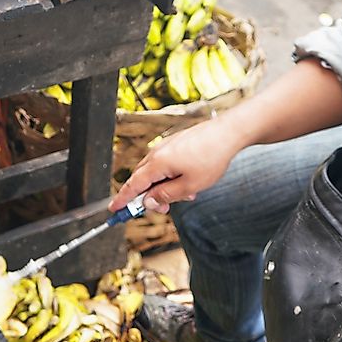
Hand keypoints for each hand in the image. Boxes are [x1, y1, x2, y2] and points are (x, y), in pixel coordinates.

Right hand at [108, 117, 247, 213]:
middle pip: (142, 179)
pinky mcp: (175, 144)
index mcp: (157, 164)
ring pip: (155, 173)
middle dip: (148, 197)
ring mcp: (166, 146)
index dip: (123, 199)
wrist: (228, 133)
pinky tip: (188, 184)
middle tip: (161, 209)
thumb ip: (166, 196)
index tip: (114, 209)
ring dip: (164, 188)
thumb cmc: (211, 157)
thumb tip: (148, 202)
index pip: (133, 185)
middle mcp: (157, 153)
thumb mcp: (189, 186)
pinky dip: (171, 177)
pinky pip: (165, 164)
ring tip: (185, 196)